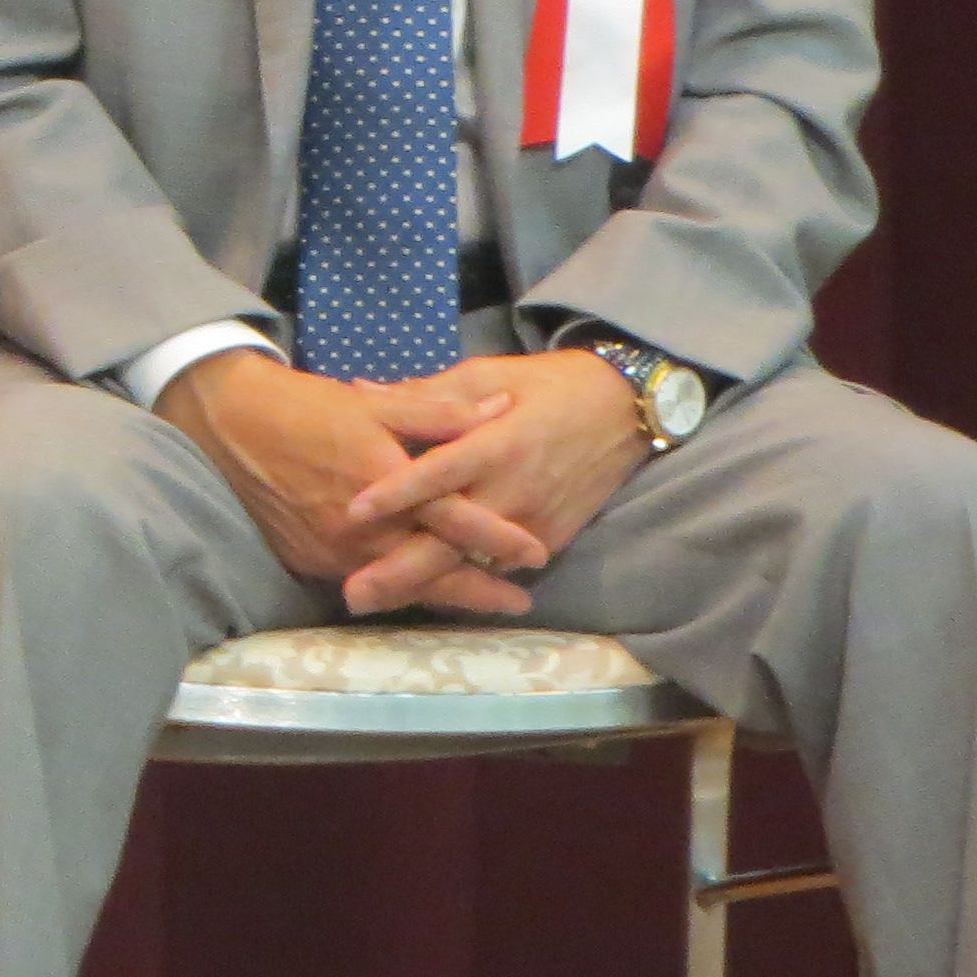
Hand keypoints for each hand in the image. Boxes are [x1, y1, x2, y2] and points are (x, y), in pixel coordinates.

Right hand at [159, 352, 548, 616]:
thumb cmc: (307, 406)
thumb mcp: (375, 401)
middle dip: (480, 591)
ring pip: (400, 584)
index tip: (535, 552)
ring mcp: (334, 551)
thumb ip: (439, 412)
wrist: (230, 424)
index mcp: (384, 478)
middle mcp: (362, 526)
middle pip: (433, 570)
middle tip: (519, 603)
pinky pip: (365, 580)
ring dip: (441, 592)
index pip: (454, 518)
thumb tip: (500, 410)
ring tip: (481, 600)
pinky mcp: (311, 562)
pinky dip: (397, 585)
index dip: (498, 537)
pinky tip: (419, 584)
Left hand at [338, 350, 650, 606]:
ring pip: (473, 563)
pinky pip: (499, 565)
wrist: (624, 410)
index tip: (353, 512)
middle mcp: (514, 490)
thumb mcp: (486, 374)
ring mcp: (534, 522)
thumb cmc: (546, 385)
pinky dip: (465, 580)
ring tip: (377, 603)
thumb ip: (425, 393)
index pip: (440, 473)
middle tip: (353, 594)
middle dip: (402, 571)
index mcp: (497, 443)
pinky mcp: (551, 539)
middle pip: (452, 540)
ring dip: (427, 586)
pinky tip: (424, 596)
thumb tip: (361, 390)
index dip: (397, 492)